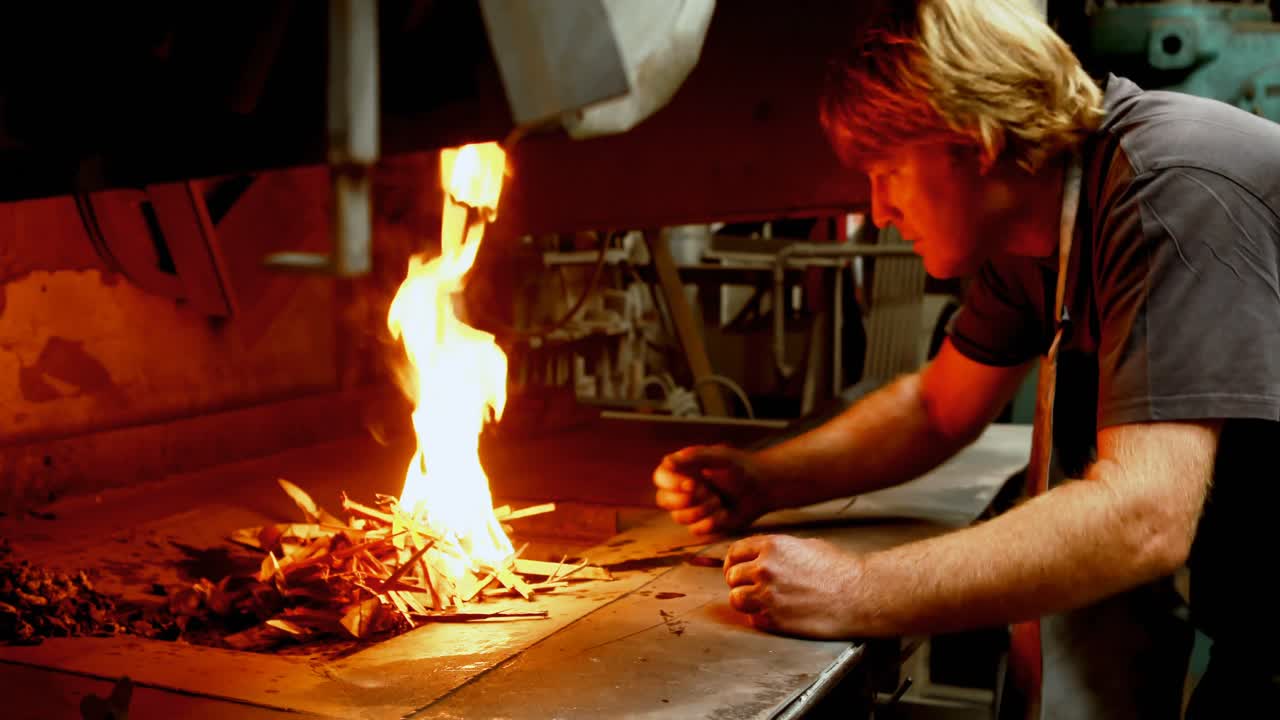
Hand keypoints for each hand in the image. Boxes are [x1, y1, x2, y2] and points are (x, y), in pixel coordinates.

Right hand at [653, 445, 772, 534]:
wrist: (762, 488)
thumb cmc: (741, 468)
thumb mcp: (719, 457)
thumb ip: (693, 458)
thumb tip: (666, 462)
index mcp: (682, 469)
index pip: (660, 478)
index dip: (671, 484)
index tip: (691, 484)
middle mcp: (681, 490)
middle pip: (664, 500)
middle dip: (687, 500)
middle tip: (709, 492)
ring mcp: (691, 508)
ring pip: (679, 517)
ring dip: (702, 510)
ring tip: (719, 501)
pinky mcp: (702, 524)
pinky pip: (695, 530)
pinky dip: (711, 523)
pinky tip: (724, 513)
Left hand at [723, 534, 864, 638]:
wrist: (858, 595)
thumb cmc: (839, 569)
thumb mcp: (806, 546)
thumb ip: (778, 550)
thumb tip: (761, 555)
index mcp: (772, 546)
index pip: (735, 552)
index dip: (734, 561)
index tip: (736, 569)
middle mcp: (764, 569)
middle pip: (732, 576)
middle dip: (740, 581)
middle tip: (751, 587)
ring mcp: (767, 595)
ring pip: (736, 599)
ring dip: (745, 600)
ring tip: (760, 602)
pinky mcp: (774, 619)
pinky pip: (752, 617)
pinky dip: (759, 616)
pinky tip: (775, 613)